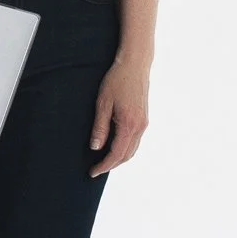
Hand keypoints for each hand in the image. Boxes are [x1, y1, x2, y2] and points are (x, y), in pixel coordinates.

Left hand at [87, 59, 149, 176]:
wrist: (135, 65)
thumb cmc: (117, 80)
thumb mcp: (103, 103)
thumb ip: (100, 127)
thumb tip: (95, 147)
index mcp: (129, 124)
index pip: (116, 153)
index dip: (104, 165)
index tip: (92, 171)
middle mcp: (140, 127)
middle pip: (126, 155)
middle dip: (111, 165)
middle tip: (96, 169)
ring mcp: (144, 123)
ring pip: (132, 150)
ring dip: (119, 159)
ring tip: (103, 161)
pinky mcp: (144, 119)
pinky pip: (135, 141)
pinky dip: (125, 149)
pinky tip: (114, 147)